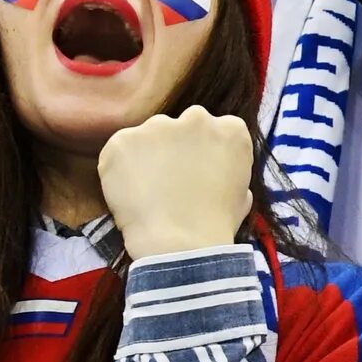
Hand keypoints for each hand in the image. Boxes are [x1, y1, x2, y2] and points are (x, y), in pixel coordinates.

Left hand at [98, 106, 256, 259]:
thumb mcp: (243, 193)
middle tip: (170, 180)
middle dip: (175, 147)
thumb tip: (215, 172)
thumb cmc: (216, 225)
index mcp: (230, 130)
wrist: (180, 243)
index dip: (204, 151)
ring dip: (147, 156)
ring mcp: (156, 126)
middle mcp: (196, 118)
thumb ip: (228, 169)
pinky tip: (130, 193)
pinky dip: (120, 169)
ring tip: (147, 190)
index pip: (216, 129)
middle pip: (180, 127)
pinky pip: (119, 151)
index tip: (197, 170)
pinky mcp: (123, 140)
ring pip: (149, 137)